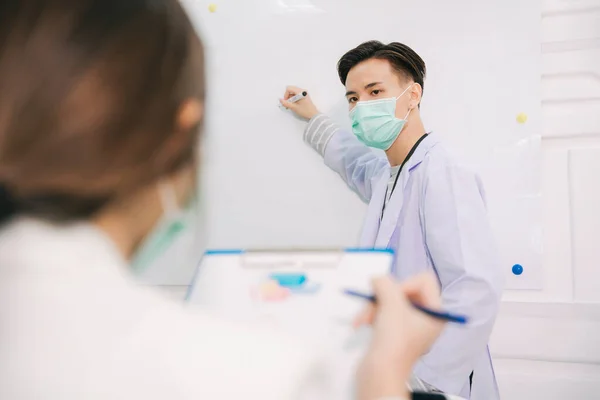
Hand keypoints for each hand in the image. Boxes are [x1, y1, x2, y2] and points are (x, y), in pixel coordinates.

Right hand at [279, 86, 319, 119]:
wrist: (313, 115)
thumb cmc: (305, 111)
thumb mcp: (294, 107)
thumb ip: (286, 103)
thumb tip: (280, 100)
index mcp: (301, 92)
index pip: (289, 88)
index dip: (285, 94)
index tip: (286, 101)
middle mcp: (302, 90)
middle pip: (291, 89)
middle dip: (287, 96)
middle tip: (288, 103)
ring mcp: (304, 93)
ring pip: (293, 92)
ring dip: (290, 98)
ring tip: (291, 105)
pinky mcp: (304, 96)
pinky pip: (296, 94)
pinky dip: (293, 98)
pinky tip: (294, 104)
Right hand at [355, 273, 445, 399]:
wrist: (380, 374)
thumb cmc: (394, 340)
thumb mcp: (391, 304)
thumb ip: (385, 283)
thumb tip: (377, 279)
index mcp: (436, 313)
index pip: (424, 280)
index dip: (405, 283)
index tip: (392, 297)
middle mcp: (426, 319)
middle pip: (404, 290)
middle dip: (383, 297)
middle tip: (371, 306)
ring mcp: (410, 327)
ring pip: (390, 301)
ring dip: (374, 306)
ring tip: (362, 319)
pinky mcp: (395, 334)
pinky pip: (384, 313)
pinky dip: (372, 315)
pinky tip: (362, 323)